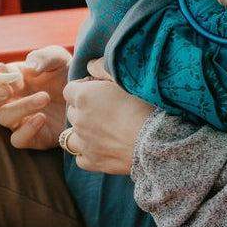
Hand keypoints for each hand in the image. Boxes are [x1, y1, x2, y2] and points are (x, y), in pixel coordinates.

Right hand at [0, 45, 72, 149]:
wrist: (87, 98)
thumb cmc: (67, 74)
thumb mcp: (58, 59)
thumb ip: (43, 58)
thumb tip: (29, 69)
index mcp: (12, 79)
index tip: (10, 73)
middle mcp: (11, 99)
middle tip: (6, 90)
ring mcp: (20, 119)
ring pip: (4, 118)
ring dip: (21, 107)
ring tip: (45, 97)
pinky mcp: (33, 137)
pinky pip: (18, 139)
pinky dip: (26, 130)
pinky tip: (41, 117)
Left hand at [63, 58, 153, 173]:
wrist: (156, 141)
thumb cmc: (145, 105)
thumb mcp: (125, 78)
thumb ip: (103, 67)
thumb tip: (90, 64)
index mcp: (84, 96)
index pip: (69, 89)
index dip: (84, 87)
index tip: (100, 89)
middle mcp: (79, 120)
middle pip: (72, 111)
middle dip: (84, 109)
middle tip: (107, 109)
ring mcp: (84, 143)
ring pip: (71, 136)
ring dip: (82, 132)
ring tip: (102, 130)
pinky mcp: (93, 162)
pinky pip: (81, 157)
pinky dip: (88, 153)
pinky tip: (104, 147)